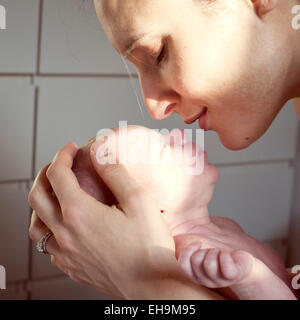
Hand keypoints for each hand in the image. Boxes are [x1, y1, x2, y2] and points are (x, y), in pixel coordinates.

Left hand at [28, 142, 177, 298]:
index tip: (70, 148)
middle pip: (37, 196)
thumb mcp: (139, 201)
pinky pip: (48, 245)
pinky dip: (48, 228)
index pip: (58, 175)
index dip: (62, 155)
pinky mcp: (71, 267)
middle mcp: (66, 234)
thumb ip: (115, 173)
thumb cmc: (149, 247)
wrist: (152, 286)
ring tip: (54, 194)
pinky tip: (63, 226)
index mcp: (80, 214)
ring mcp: (66, 254)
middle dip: (45, 174)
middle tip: (58, 165)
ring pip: (35, 224)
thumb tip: (100, 153)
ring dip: (40, 203)